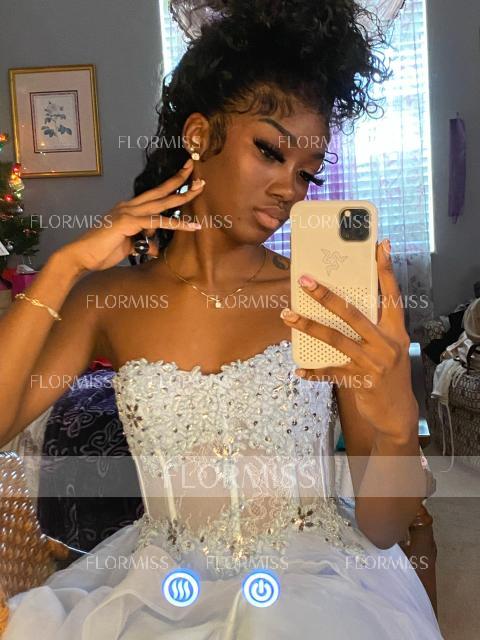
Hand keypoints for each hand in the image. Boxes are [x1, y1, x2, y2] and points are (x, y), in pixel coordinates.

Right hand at [57, 160, 204, 272]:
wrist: (81, 256)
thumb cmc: (101, 252)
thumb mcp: (129, 247)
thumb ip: (143, 244)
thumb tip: (155, 248)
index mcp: (128, 209)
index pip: (153, 196)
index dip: (169, 186)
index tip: (185, 176)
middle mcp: (128, 206)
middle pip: (159, 191)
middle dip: (179, 180)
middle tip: (196, 172)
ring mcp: (128, 212)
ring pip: (161, 203)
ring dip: (182, 196)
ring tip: (200, 190)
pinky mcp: (128, 222)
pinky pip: (157, 222)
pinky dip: (175, 223)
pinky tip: (191, 226)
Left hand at [280, 239, 417, 444]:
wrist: (398, 413)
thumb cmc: (389, 374)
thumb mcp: (389, 347)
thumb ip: (373, 327)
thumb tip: (343, 306)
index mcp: (396, 330)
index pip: (392, 295)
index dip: (386, 270)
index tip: (381, 246)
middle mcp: (386, 343)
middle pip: (353, 313)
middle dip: (327, 296)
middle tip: (305, 281)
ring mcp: (373, 363)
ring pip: (336, 339)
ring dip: (309, 326)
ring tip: (287, 316)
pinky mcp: (361, 381)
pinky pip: (331, 372)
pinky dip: (314, 371)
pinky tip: (299, 370)